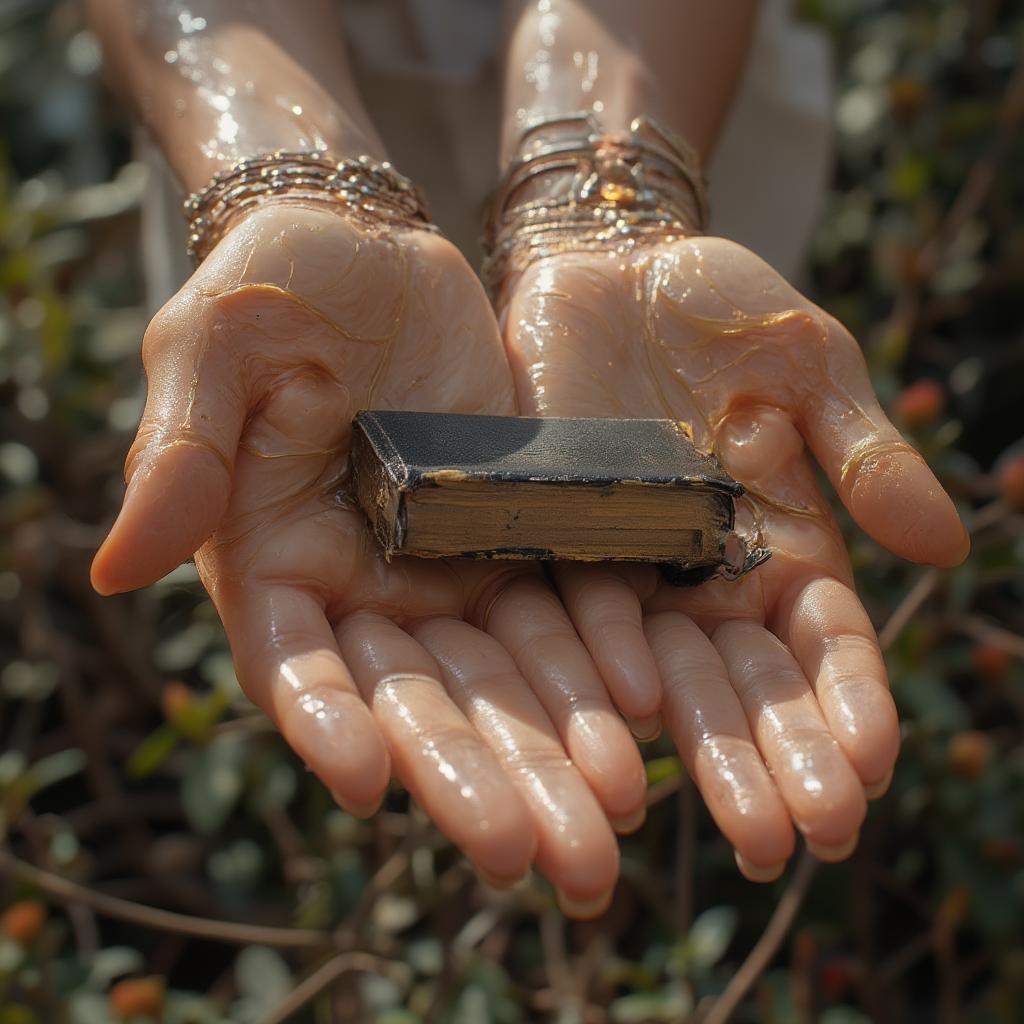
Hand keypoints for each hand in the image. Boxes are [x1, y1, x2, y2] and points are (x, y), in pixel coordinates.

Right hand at [92, 203, 649, 913]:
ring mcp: (443, 568)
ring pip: (502, 678)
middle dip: (472, 778)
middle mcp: (361, 589)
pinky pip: (558, 607)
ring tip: (612, 816)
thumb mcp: (215, 347)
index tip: (369, 785)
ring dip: (554, 749)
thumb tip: (117, 570)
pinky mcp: (514, 533)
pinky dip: (596, 660)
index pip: (297, 666)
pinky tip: (641, 713)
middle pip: (418, 702)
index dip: (328, 723)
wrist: (373, 244)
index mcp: (272, 563)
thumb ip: (180, 453)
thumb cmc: (273, 283)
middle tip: (531, 859)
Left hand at [498, 235, 968, 879]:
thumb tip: (947, 547)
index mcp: (778, 540)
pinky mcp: (553, 528)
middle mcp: (703, 571)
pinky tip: (637, 714)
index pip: (822, 645)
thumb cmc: (720, 310)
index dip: (849, 706)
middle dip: (780, 761)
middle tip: (802, 841)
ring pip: (668, 671)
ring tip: (737, 826)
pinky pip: (581, 602)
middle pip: (748, 684)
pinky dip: (608, 656)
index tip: (872, 770)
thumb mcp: (813, 366)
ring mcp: (628, 559)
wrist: (612, 263)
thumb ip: (864, 455)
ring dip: (703, 749)